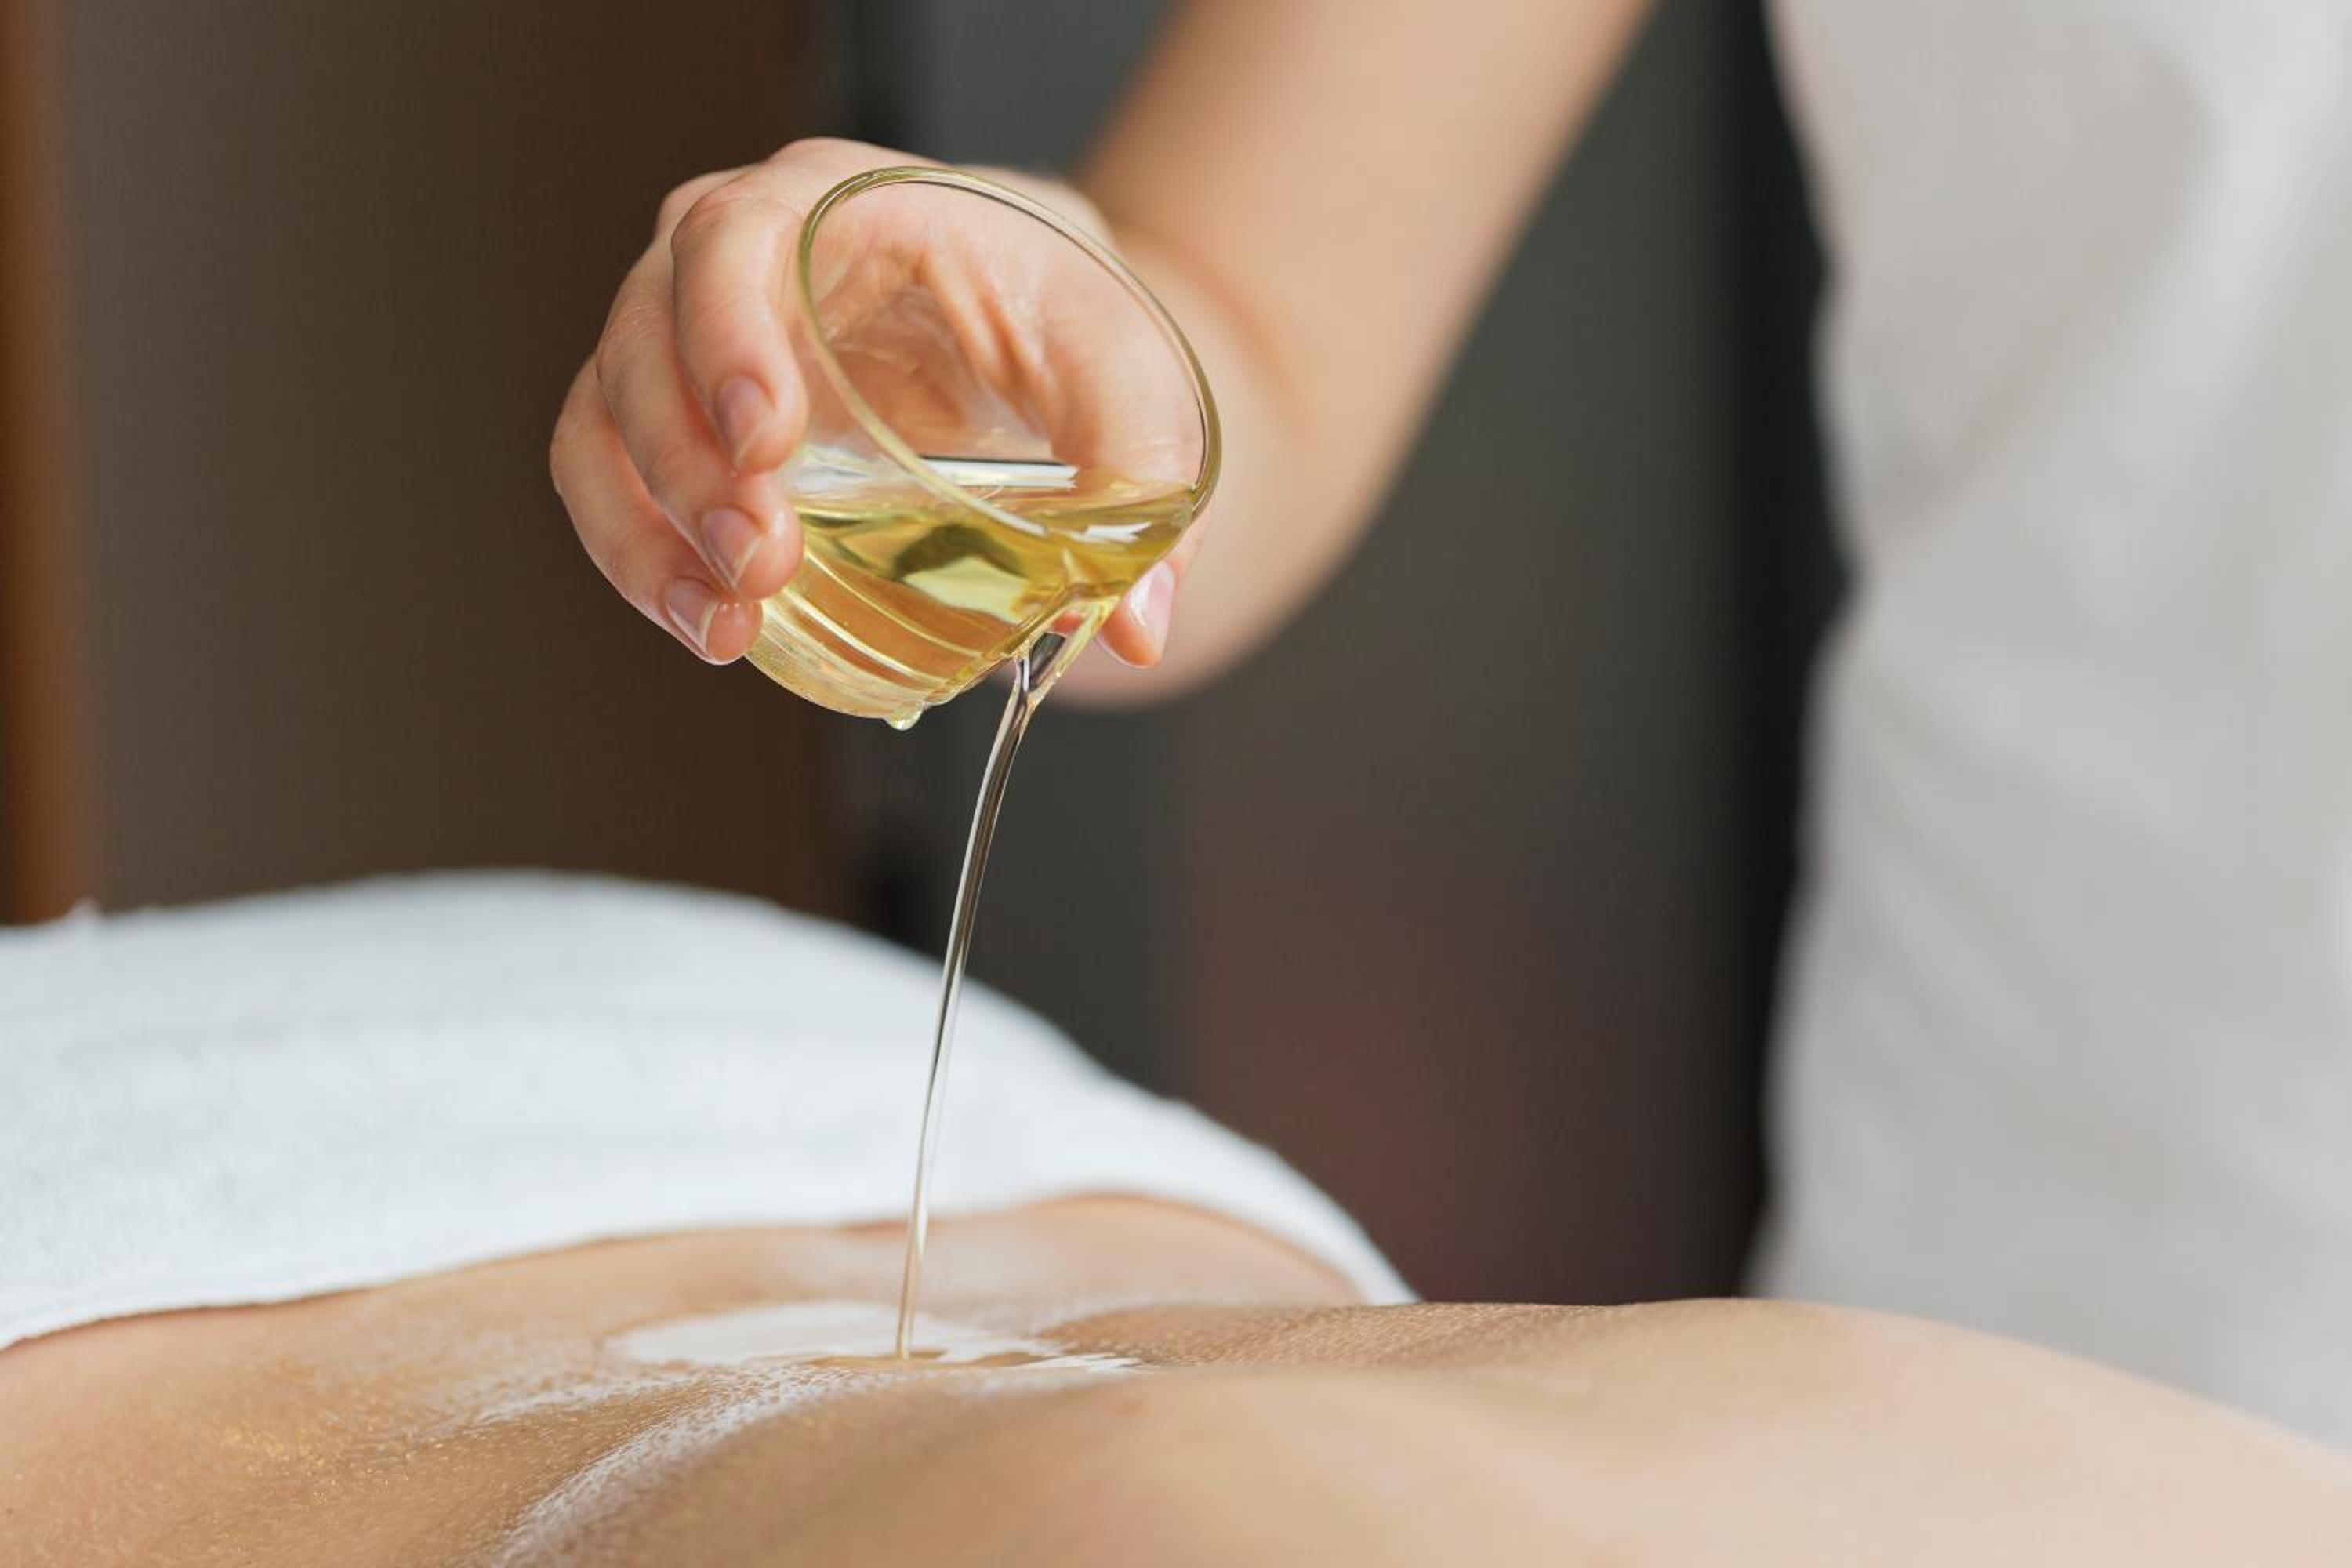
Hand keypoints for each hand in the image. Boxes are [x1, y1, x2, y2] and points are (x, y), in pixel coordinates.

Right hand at [549, 138, 1192, 670]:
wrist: (1038, 333)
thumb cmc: (1067, 320)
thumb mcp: (1128, 373)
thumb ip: (1142, 477)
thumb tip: (1137, 622)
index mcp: (837, 205)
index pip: (735, 238)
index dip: (726, 335)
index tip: (767, 440)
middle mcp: (736, 257)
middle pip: (646, 336)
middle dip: (688, 465)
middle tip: (761, 565)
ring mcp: (693, 342)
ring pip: (605, 418)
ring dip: (642, 530)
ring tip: (722, 622)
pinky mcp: (685, 425)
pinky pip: (613, 480)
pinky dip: (640, 557)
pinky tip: (707, 624)